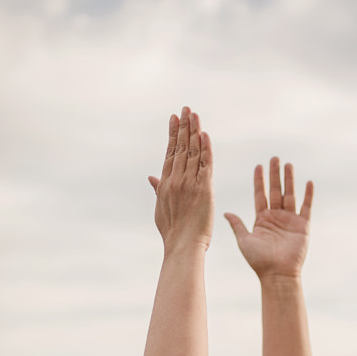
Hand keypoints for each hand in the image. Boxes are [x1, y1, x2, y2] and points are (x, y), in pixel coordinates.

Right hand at [148, 107, 213, 252]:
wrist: (182, 247)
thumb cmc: (172, 233)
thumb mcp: (160, 209)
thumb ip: (157, 190)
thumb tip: (150, 177)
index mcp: (165, 184)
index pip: (170, 153)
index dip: (173, 135)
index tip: (174, 119)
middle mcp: (175, 180)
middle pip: (180, 148)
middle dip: (183, 127)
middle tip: (186, 109)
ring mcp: (189, 184)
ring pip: (192, 152)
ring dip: (194, 131)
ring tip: (194, 114)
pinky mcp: (203, 190)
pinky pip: (205, 165)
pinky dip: (205, 149)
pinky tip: (204, 134)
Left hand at [225, 158, 312, 279]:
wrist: (277, 274)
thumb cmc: (259, 261)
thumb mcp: (244, 240)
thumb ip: (237, 225)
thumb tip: (226, 212)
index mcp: (261, 220)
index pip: (260, 195)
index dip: (259, 181)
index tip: (258, 166)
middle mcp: (276, 217)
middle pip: (275, 191)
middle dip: (274, 175)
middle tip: (274, 158)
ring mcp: (290, 221)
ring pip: (289, 195)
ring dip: (289, 180)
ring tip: (288, 164)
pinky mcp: (302, 226)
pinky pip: (306, 207)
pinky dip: (308, 195)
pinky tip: (308, 182)